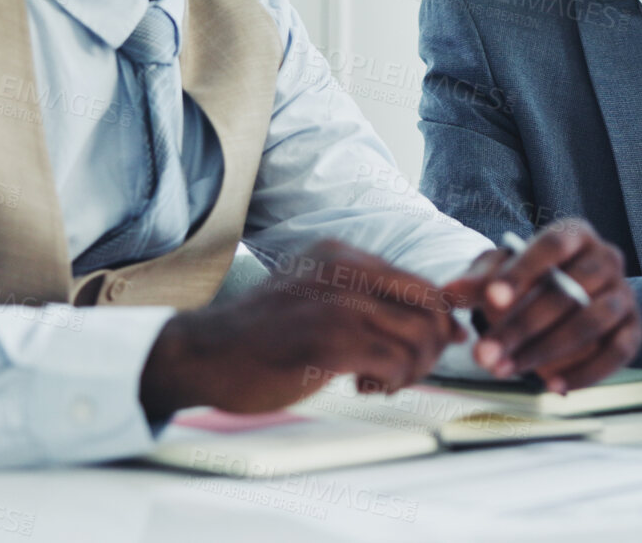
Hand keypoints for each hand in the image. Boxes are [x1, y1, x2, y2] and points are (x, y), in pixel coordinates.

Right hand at [139, 239, 466, 419]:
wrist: (204, 353)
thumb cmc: (262, 333)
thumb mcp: (316, 293)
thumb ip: (365, 298)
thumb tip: (433, 320)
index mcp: (343, 255)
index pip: (422, 284)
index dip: (438, 322)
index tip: (432, 347)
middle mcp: (345, 271)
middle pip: (430, 309)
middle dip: (433, 348)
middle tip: (409, 371)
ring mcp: (337, 305)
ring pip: (418, 338)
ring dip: (412, 370)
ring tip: (382, 380)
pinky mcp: (328, 342)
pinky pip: (394, 363)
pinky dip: (391, 382)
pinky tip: (363, 385)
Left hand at [443, 219, 641, 393]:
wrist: (572, 298)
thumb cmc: (533, 280)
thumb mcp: (501, 273)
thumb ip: (478, 281)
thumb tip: (449, 293)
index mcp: (575, 234)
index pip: (552, 247)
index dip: (522, 273)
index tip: (491, 300)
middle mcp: (606, 259)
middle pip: (569, 291)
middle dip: (523, 326)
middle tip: (485, 353)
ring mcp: (624, 294)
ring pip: (591, 322)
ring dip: (545, 351)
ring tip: (506, 370)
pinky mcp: (633, 328)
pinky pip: (618, 352)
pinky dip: (586, 372)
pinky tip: (553, 386)